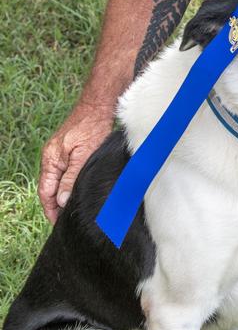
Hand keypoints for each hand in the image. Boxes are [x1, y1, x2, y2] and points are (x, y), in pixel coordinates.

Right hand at [38, 104, 113, 223]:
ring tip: (73, 210)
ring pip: (58, 181)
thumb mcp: (83, 155)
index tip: (58, 223)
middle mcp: (51, 157)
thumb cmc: (92, 127)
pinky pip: (65, 172)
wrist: (98, 106)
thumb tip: (62, 201)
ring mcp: (59, 153)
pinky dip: (69, 184)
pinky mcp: (68, 150)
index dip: (51, 209)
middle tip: (67, 220)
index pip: (46, 192)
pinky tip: (78, 190)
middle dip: (57, 205)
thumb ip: (71, 178)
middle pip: (50, 188)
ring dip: (64, 195)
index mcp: (50, 160)